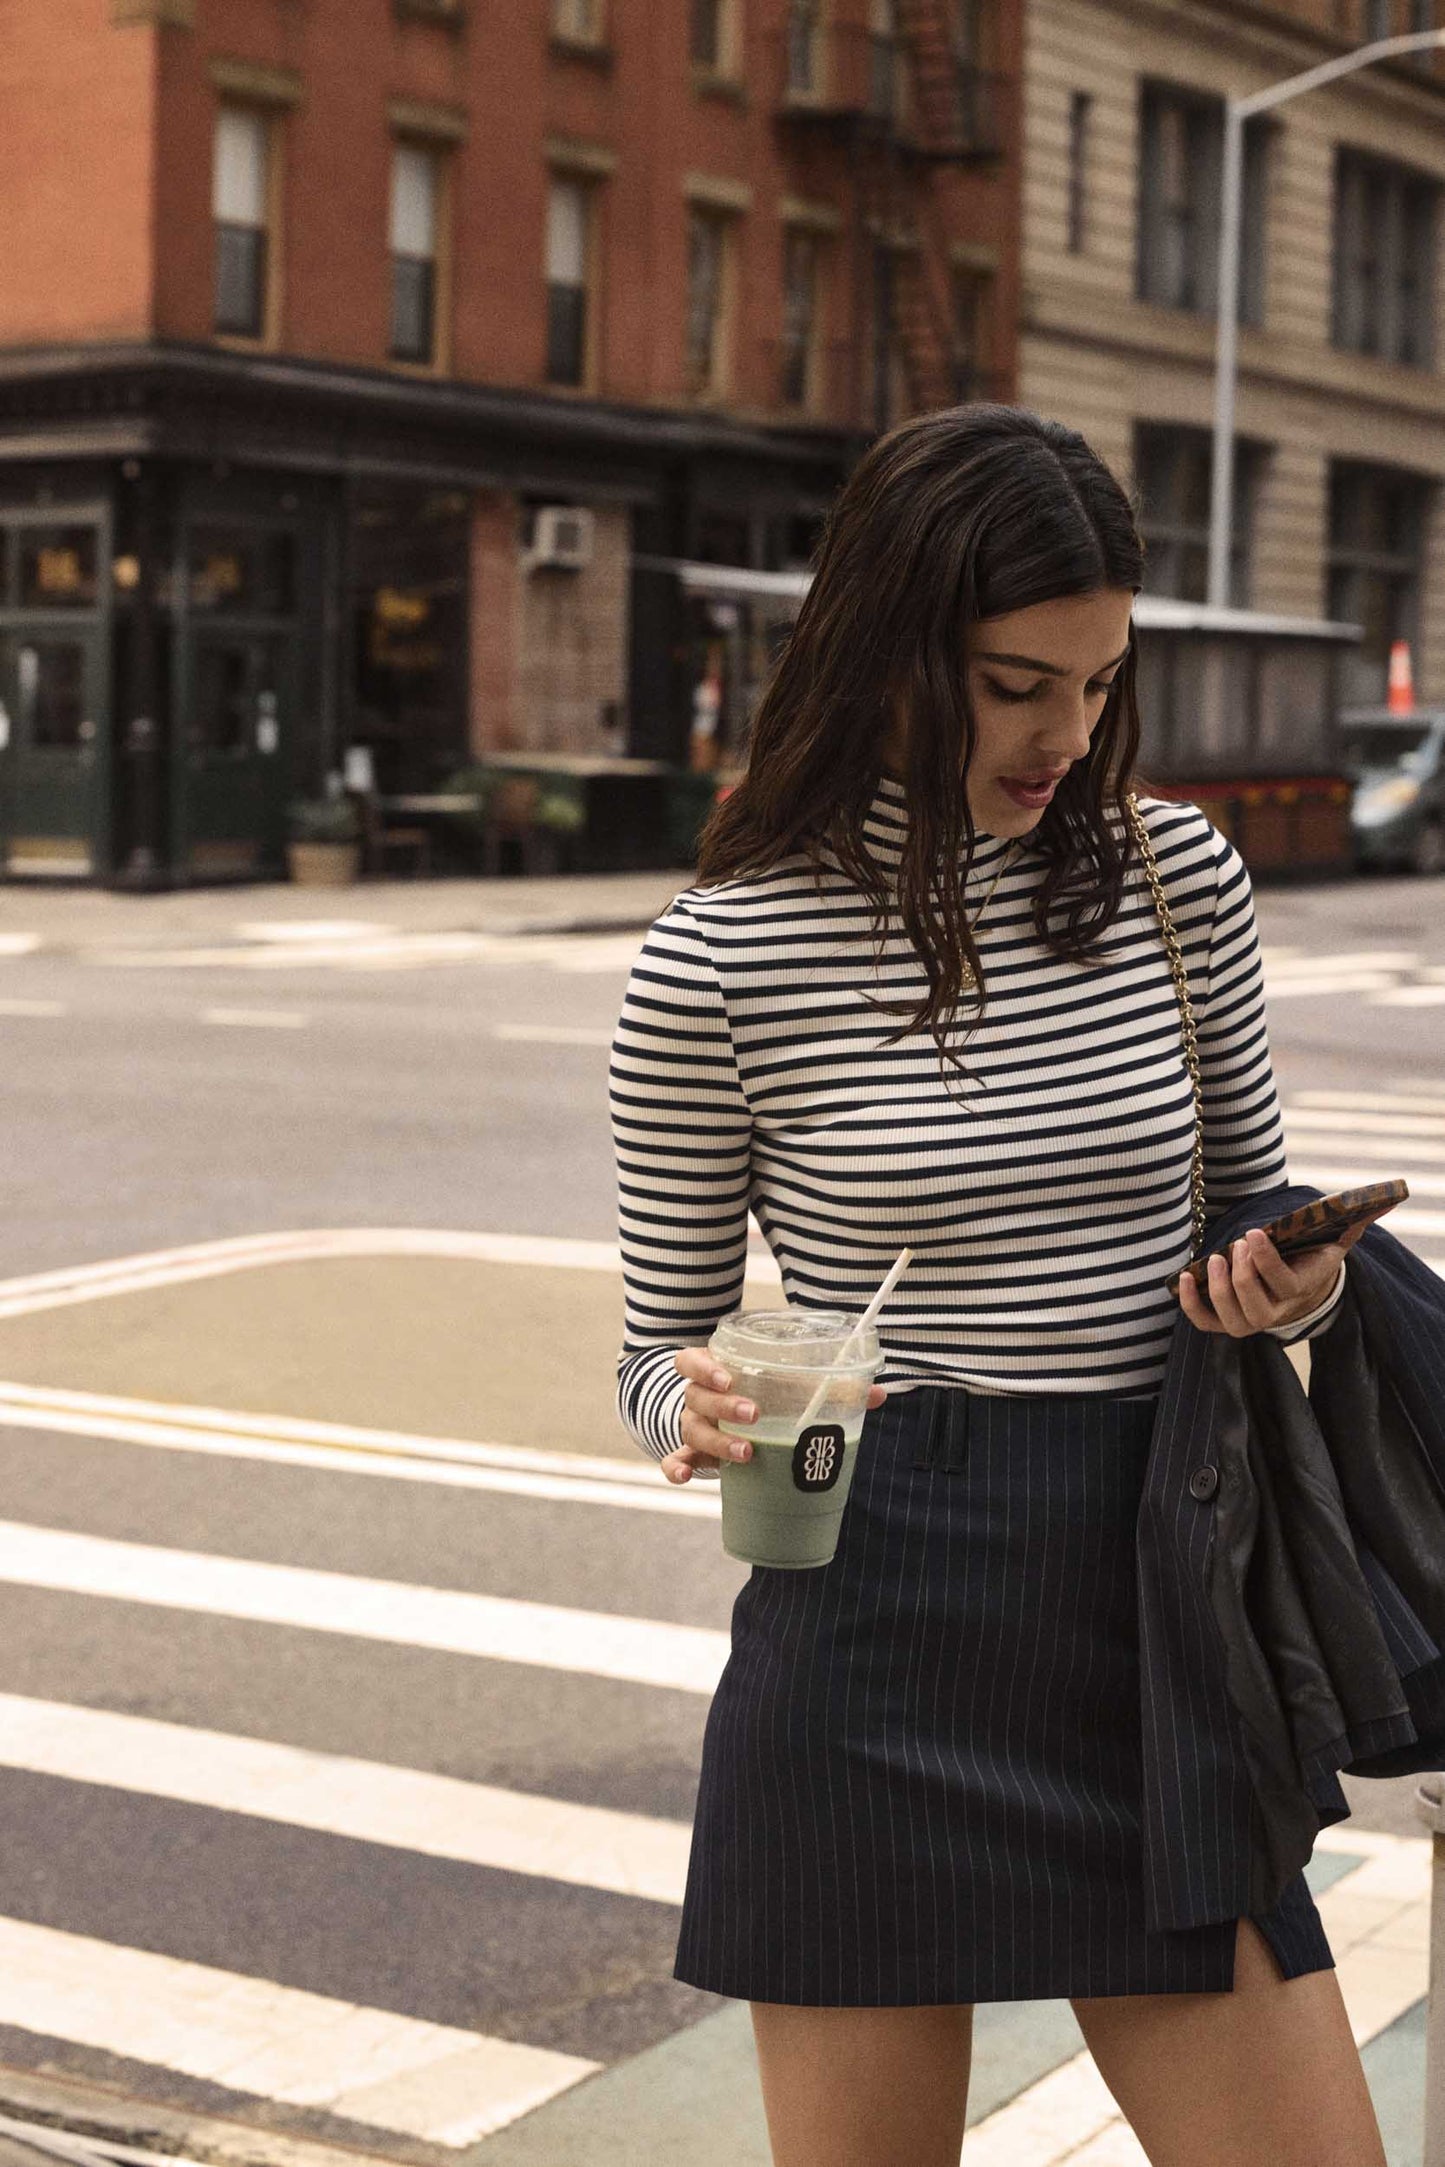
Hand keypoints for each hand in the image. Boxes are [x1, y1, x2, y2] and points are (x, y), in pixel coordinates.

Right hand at [661, 1347, 886, 1485]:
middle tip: (754, 1415)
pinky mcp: (691, 1453)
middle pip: (697, 1396)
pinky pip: (674, 1460)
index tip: (729, 1378)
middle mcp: (698, 1396)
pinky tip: (685, 1476)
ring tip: (746, 1453)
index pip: (693, 1360)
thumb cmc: (761, 1395)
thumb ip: (829, 1387)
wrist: (722, 1417)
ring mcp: (692, 1426)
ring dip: (716, 1442)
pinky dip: (676, 1468)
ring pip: (691, 1429)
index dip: (706, 1367)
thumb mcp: (787, 1386)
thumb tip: (878, 1394)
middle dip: (724, 1406)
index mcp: (714, 1371)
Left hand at [1177, 1224, 1364, 1338]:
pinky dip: (1191, 1305)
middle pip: (1257, 1309)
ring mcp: (1252, 1321)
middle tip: (1236, 1244)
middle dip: (1242, 1276)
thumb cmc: (1312, 1252)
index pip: (1285, 1284)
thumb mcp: (1333, 1238)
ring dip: (1218, 1290)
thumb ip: (1349, 1222)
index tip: (1254, 1232)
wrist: (1302, 1282)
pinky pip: (1207, 1324)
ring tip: (1215, 1258)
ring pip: (1233, 1320)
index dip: (1266, 1262)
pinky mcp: (1229, 1320)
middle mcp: (1277, 1313)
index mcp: (1302, 1290)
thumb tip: (1377, 1202)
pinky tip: (1183, 1277)